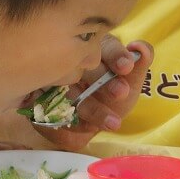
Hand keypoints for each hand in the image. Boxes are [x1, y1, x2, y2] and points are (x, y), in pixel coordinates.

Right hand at [31, 36, 153, 151]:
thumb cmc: (112, 89)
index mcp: (92, 47)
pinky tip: (86, 131)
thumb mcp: (130, 78)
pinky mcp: (38, 106)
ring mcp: (50, 84)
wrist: (93, 116)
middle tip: (121, 93)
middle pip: (82, 68)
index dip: (116, 56)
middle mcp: (68, 61)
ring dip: (92, 110)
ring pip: (68, 95)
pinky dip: (70, 127)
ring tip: (113, 123)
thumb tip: (141, 48)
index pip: (104, 46)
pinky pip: (51, 118)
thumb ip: (140, 61)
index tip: (127, 66)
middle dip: (103, 82)